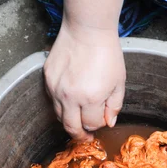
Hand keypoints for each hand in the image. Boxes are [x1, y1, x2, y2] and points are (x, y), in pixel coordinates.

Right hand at [44, 22, 125, 140]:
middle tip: (85, 137)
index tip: (101, 119)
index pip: (91, 124)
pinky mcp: (47, 79)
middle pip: (71, 128)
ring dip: (69, 120)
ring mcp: (56, 88)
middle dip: (80, 135)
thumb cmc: (106, 53)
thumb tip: (108, 123)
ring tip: (78, 118)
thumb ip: (114, 106)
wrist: (87, 30)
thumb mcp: (119, 82)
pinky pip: (53, 100)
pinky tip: (70, 99)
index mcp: (91, 99)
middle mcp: (70, 97)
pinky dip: (61, 104)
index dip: (98, 124)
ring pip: (59, 116)